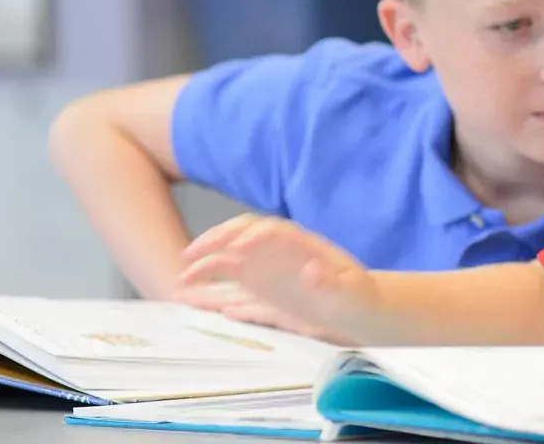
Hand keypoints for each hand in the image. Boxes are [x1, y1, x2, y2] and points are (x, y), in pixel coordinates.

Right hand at [178, 214, 372, 342]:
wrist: (363, 313)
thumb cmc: (361, 299)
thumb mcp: (353, 292)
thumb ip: (333, 282)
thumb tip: (311, 272)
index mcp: (302, 246)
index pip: (271, 231)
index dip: (251, 236)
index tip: (235, 250)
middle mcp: (280, 256)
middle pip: (241, 239)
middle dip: (213, 242)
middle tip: (188, 256)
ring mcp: (270, 275)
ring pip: (231, 266)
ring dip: (206, 271)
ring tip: (180, 284)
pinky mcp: (265, 297)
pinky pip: (236, 294)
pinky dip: (215, 298)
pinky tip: (195, 304)